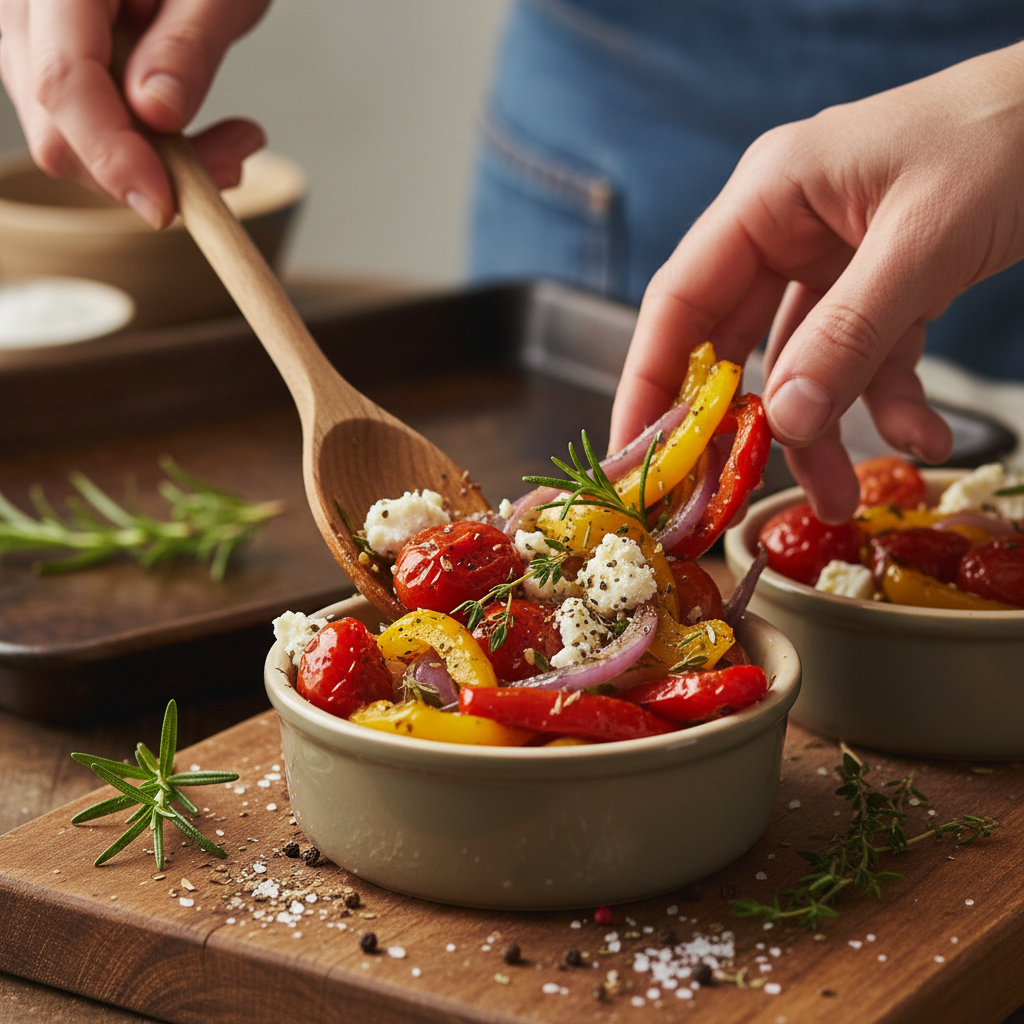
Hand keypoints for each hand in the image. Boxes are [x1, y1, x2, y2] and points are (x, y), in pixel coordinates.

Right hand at [0, 0, 271, 227]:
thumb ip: (186, 47)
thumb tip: (156, 115)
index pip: (63, 80)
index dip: (112, 154)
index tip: (164, 205)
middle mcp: (24, 8)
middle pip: (58, 128)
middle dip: (145, 171)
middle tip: (234, 164)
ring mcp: (31, 40)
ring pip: (72, 142)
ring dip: (157, 167)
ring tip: (236, 143)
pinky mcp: (55, 66)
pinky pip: (88, 131)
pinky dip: (148, 151)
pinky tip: (205, 138)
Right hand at [609, 42, 1023, 520]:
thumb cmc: (1005, 137)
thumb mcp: (923, 240)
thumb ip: (851, 334)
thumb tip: (791, 422)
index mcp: (769, 198)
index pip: (681, 302)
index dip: (650, 384)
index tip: (636, 457)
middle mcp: (787, 231)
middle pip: (734, 346)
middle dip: (739, 428)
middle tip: (725, 499)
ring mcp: (833, 261)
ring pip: (802, 366)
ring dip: (822, 435)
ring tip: (844, 500)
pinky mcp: (880, 286)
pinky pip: (866, 360)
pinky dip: (888, 404)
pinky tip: (922, 439)